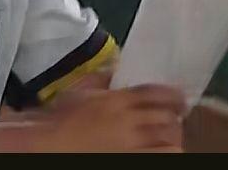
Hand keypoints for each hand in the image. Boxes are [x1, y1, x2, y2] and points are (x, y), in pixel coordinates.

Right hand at [39, 84, 186, 151]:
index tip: (180, 98)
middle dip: (174, 115)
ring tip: (173, 135)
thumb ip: (99, 80)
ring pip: (167, 134)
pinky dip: (169, 150)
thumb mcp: (79, 93)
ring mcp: (130, 142)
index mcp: (118, 99)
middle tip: (177, 117)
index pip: (155, 92)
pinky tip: (168, 150)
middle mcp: (128, 119)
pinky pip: (162, 154)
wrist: (46, 145)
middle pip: (165, 113)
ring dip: (173, 134)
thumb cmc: (57, 121)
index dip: (173, 94)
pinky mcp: (131, 158)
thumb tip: (111, 70)